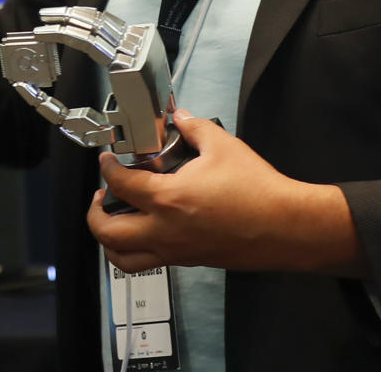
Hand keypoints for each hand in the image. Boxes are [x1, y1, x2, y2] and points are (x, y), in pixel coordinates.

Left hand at [85, 111, 362, 275]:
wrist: (286, 227)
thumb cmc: (257, 190)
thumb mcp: (222, 145)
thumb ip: (193, 127)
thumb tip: (179, 117)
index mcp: (167, 199)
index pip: (119, 184)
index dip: (107, 168)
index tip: (107, 160)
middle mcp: (164, 231)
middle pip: (107, 233)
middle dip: (94, 213)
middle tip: (100, 195)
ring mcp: (175, 251)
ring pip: (123, 259)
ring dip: (109, 240)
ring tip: (114, 220)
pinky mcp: (189, 261)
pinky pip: (149, 262)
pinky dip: (135, 250)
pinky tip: (147, 229)